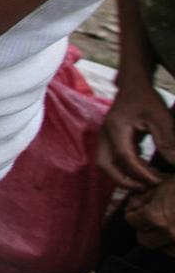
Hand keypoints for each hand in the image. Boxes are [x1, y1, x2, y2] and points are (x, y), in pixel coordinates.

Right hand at [96, 76, 174, 190]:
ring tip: (145, 183)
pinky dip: (124, 169)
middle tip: (145, 188)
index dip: (141, 172)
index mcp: (116, 127)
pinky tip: (143, 172)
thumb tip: (174, 164)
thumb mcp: (161, 118)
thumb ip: (166, 141)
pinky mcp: (109, 139)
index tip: (159, 181)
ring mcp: (104, 136)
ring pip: (105, 164)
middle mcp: (104, 134)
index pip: (124, 157)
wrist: (133, 84)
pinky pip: (111, 159)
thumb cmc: (147, 99)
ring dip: (122, 177)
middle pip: (104, 165)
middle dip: (123, 181)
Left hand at [124, 178, 174, 250]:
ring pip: (164, 249)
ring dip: (163, 239)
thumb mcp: (164, 184)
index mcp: (157, 217)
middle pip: (144, 240)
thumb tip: (134, 203)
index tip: (139, 208)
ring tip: (171, 224)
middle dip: (145, 229)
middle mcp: (170, 233)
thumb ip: (145, 195)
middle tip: (152, 218)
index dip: (134, 212)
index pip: (131, 220)